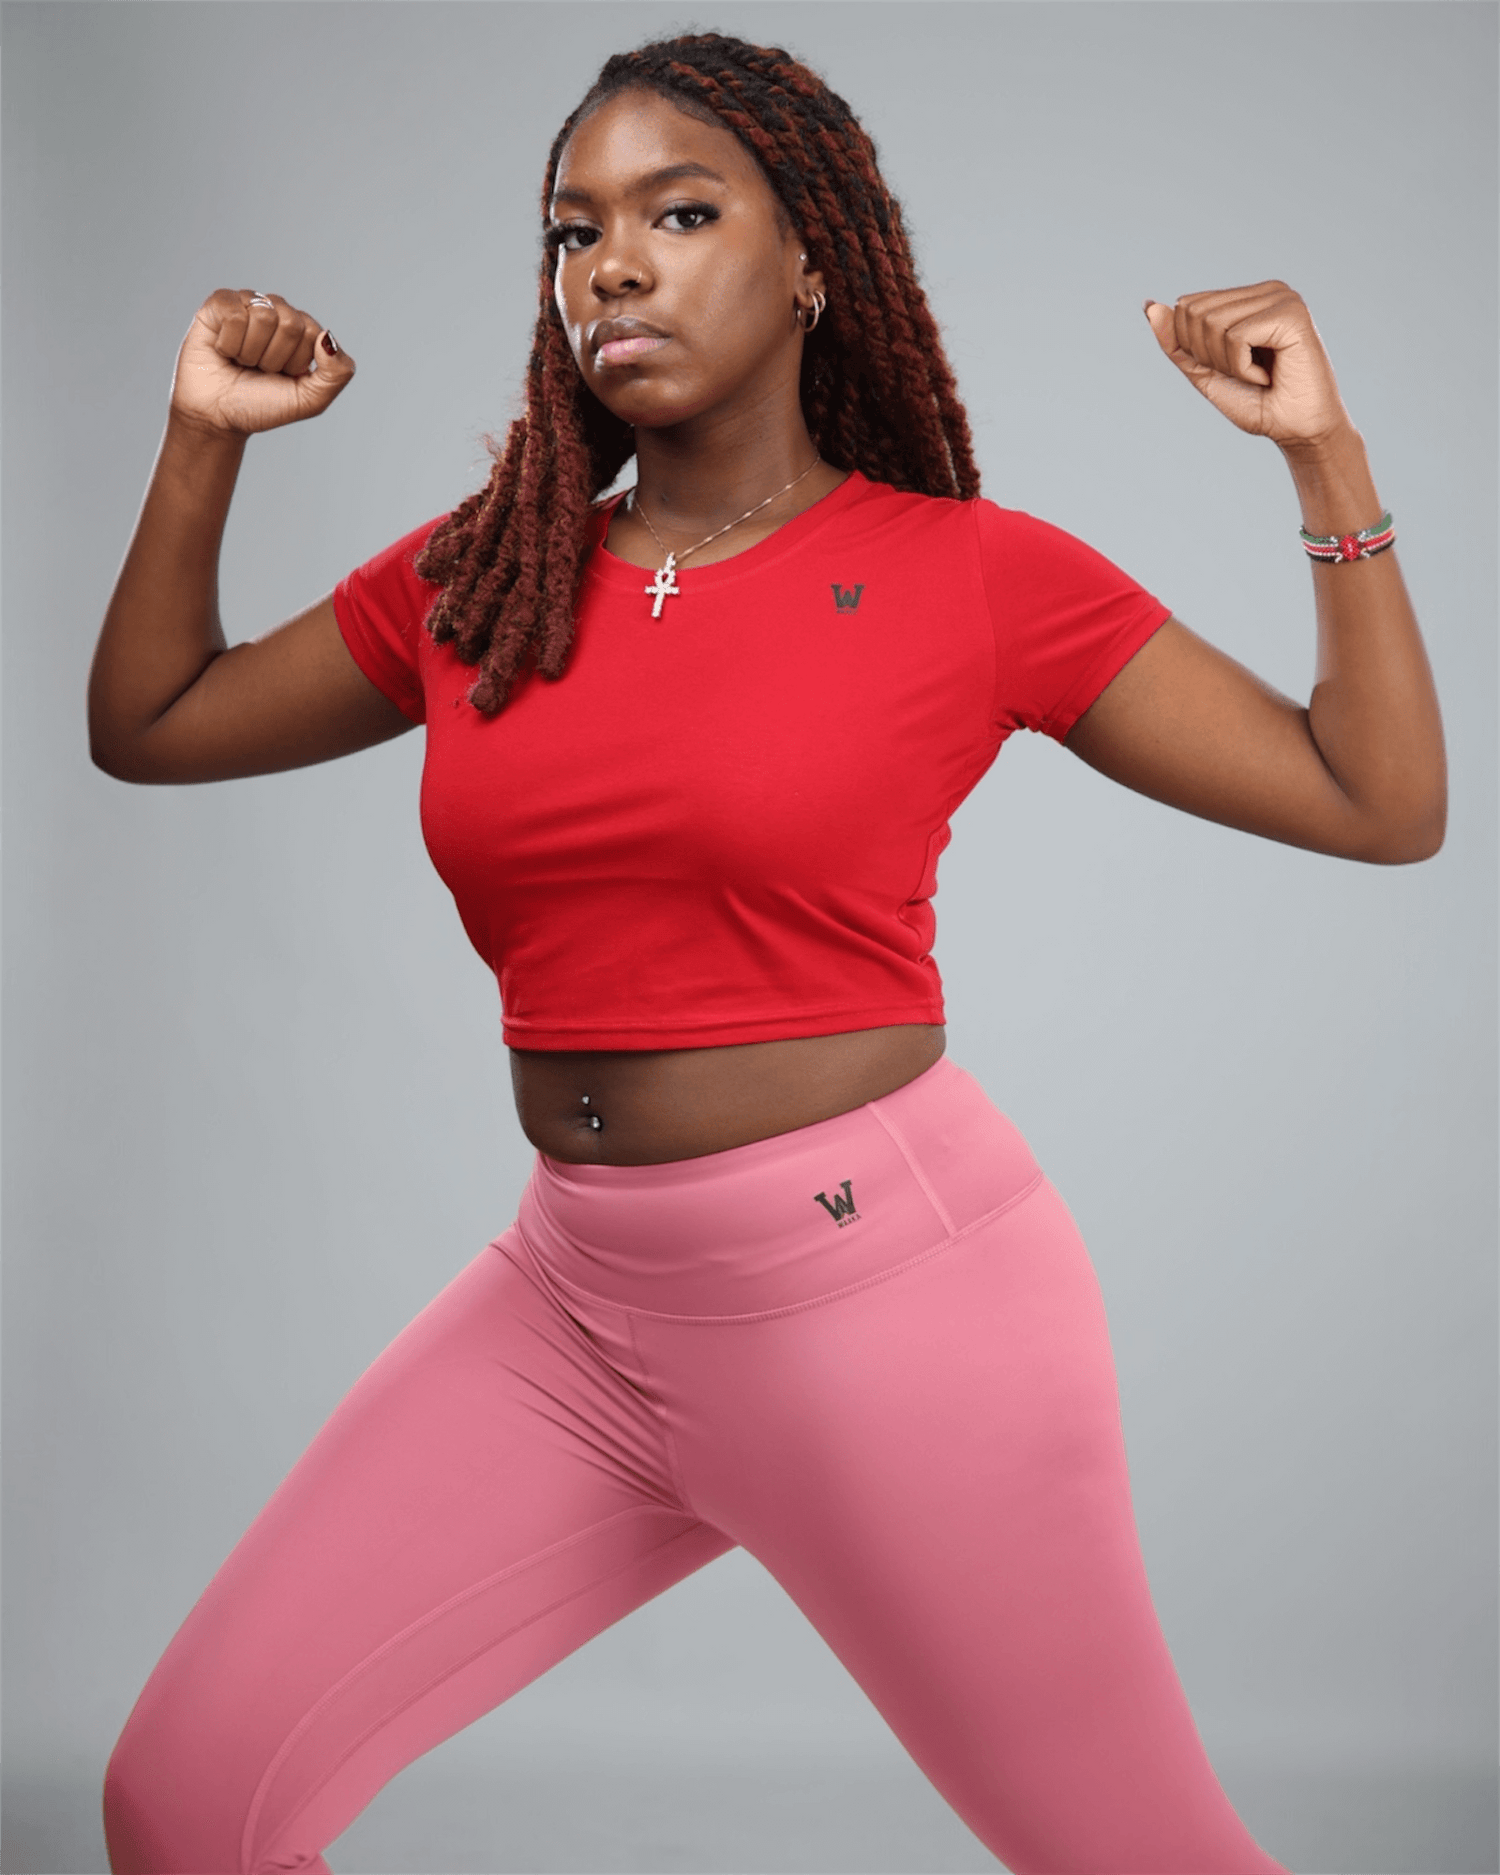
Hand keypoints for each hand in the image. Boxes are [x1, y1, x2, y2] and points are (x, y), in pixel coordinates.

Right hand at [169, 288, 354, 436]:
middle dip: (273, 358)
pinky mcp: (219, 303)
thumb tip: (328, 337)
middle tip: (259, 369)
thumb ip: (337, 374)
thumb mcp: (309, 400)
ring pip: (263, 315)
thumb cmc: (260, 406)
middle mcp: (277, 312)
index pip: (313, 333)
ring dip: (250, 352)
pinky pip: (234, 314)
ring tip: (241, 361)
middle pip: (290, 323)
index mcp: (303, 330)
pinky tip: (224, 351)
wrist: (217, 416)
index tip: (281, 375)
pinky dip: (228, 343)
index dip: (295, 363)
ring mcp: (248, 304)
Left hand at [1143, 281, 1352, 452]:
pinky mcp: (1291, 314)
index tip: (1230, 368)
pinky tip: (1267, 375)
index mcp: (1248, 297)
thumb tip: (1149, 306)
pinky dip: (1242, 368)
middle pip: (1195, 312)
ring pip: (1213, 323)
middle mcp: (1267, 290)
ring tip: (1257, 375)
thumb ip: (1177, 342)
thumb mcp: (1204, 371)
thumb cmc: (1257, 403)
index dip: (1193, 349)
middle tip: (1244, 374)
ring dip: (1226, 364)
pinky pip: (1236, 337)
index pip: (1186, 306)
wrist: (1297, 431)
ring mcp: (1282, 298)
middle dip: (1208, 355)